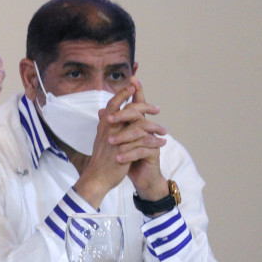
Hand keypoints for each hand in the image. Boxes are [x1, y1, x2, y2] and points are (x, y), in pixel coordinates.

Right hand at [72, 80, 165, 206]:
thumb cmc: (102, 158)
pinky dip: (155, 141)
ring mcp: (116, 139)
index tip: (133, 85)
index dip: (123, 93)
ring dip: (155, 125)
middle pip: (128, 109)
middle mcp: (109, 129)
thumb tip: (103, 112)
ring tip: (164, 130)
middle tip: (157, 108)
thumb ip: (105, 125)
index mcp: (104, 125)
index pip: (113, 103)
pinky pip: (144, 142)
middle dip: (144, 106)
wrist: (98, 177)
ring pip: (139, 125)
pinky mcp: (123, 151)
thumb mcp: (101, 138)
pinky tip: (162, 143)